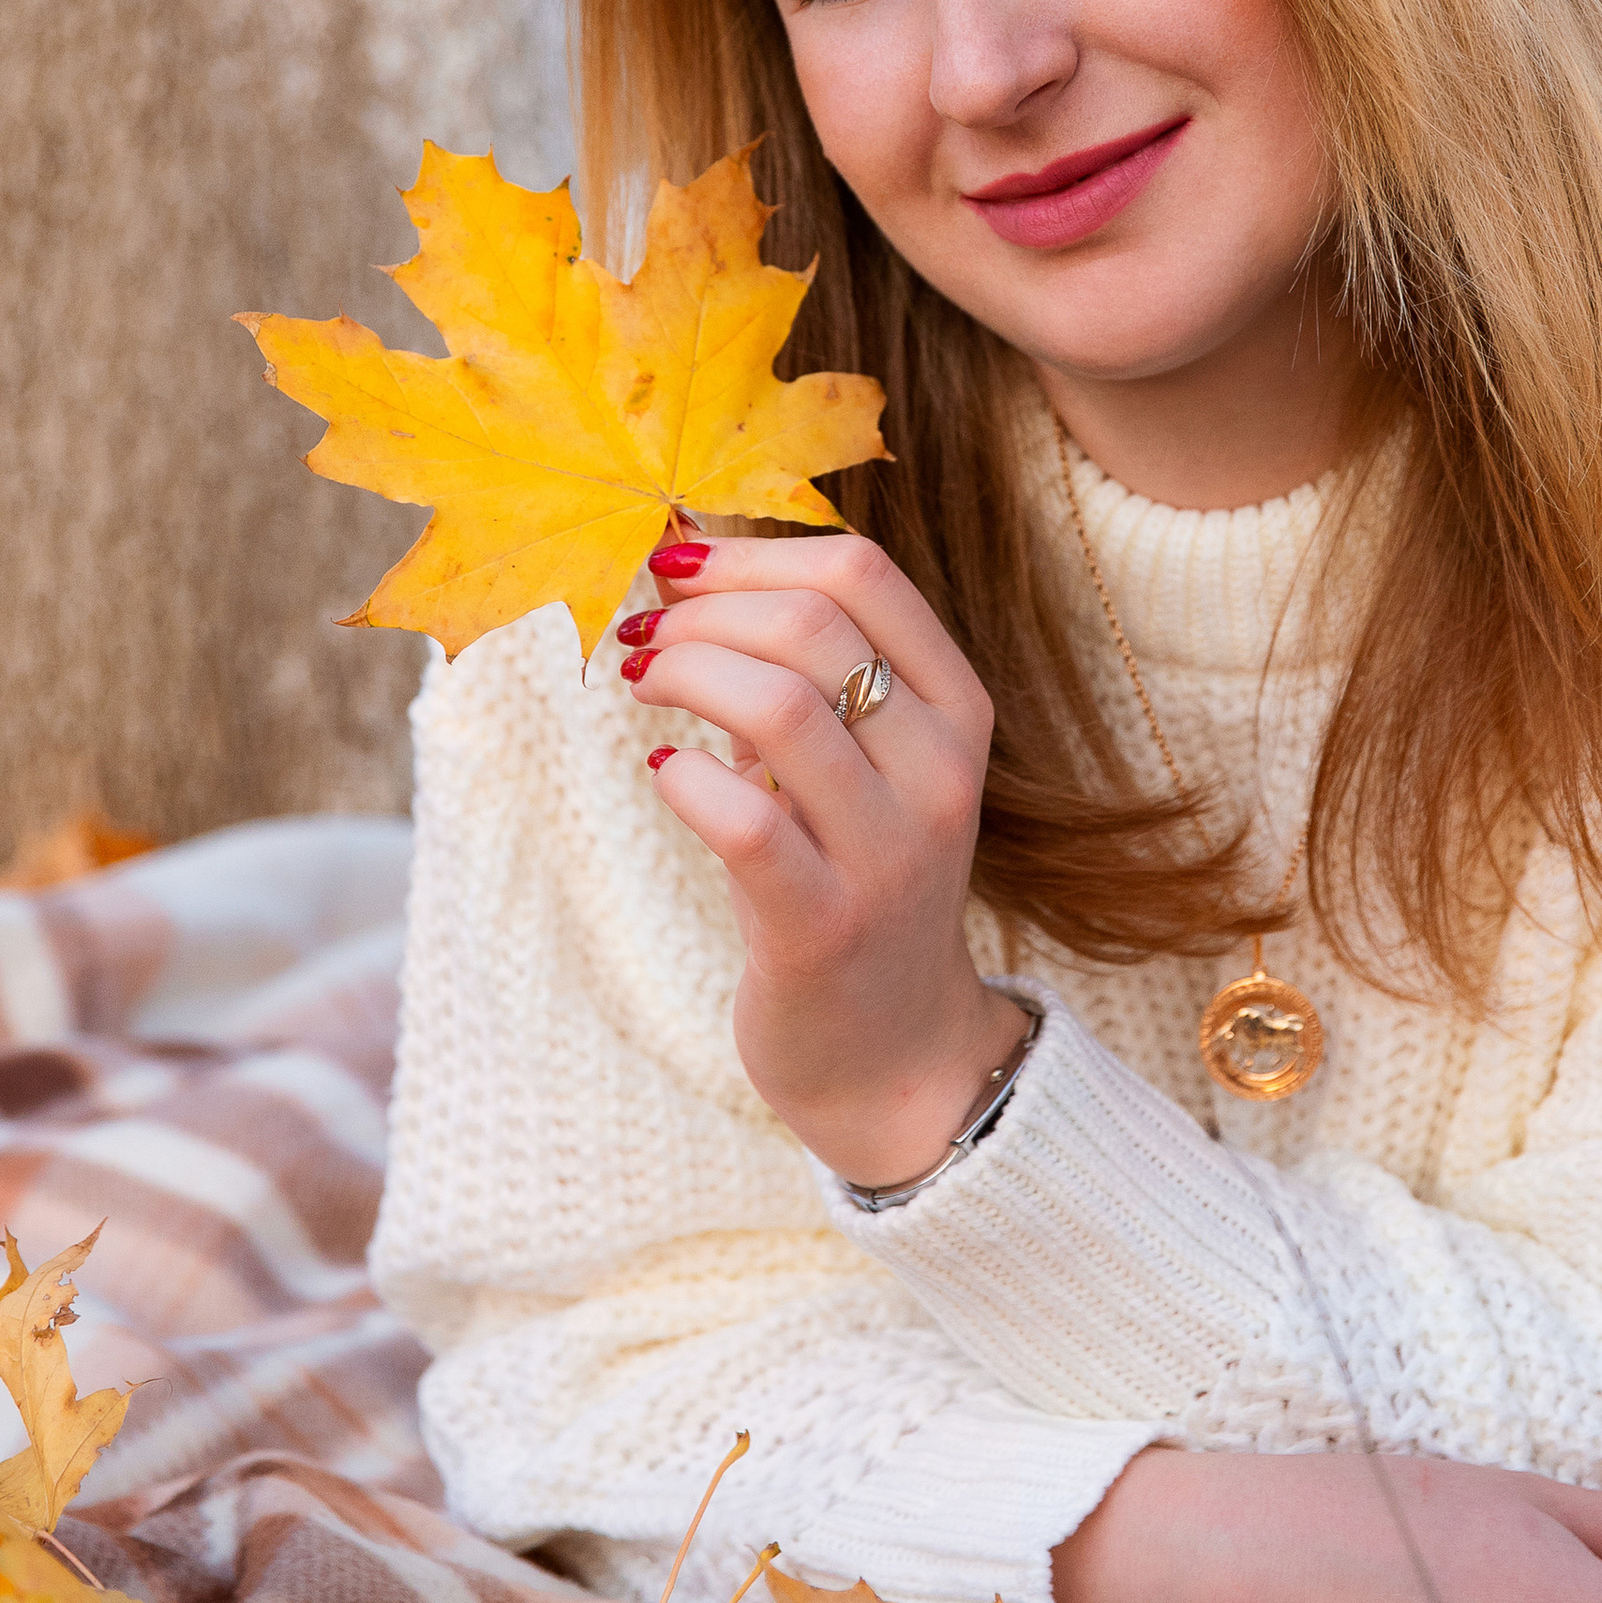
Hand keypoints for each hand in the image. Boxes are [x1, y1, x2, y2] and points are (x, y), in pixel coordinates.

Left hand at [617, 529, 1013, 1188]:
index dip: (751, 550)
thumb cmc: (851, 877)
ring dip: (683, 674)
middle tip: (644, 635)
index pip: (864, 577)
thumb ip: (799, 670)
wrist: (892, 1052)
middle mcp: (942, 773)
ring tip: (643, 684)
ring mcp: (890, 853)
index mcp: (959, 711)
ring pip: (777, 704)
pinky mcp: (823, 926)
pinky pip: (742, 816)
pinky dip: (683, 775)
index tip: (679, 564)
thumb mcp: (859, 763)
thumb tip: (685, 560)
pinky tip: (663, 772)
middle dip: (702, 612)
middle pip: (812, 626)